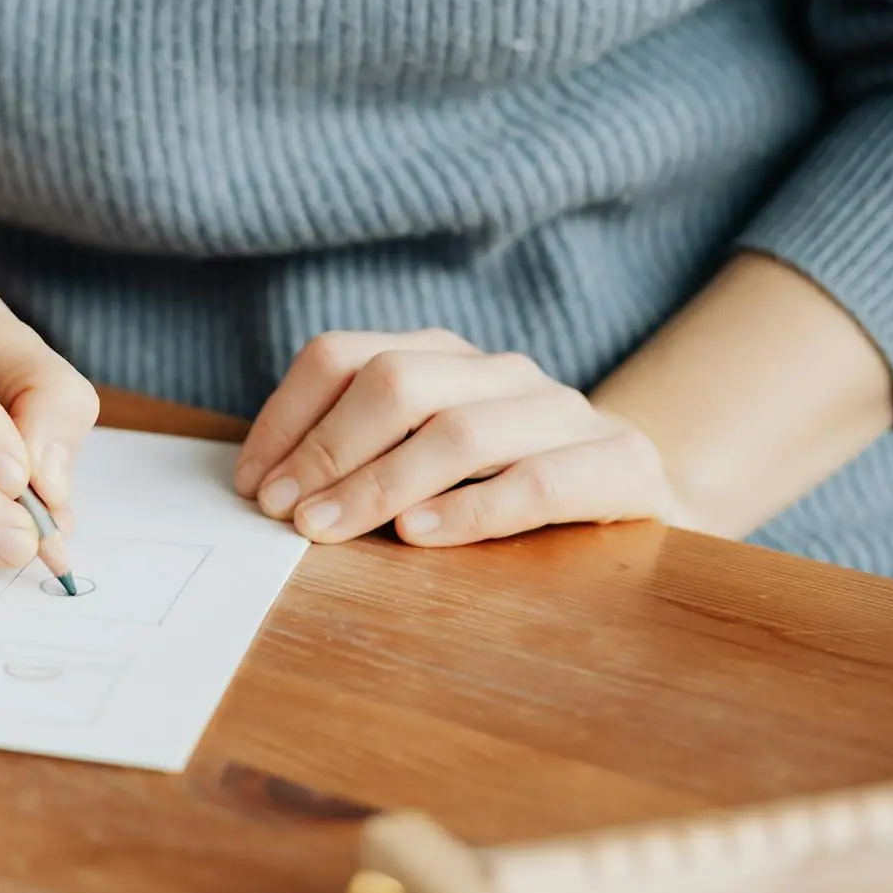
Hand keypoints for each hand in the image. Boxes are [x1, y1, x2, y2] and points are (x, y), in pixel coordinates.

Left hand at [234, 330, 678, 545]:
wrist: (642, 495)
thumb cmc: (505, 485)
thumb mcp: (426, 461)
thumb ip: (361, 456)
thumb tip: (266, 488)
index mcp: (443, 356)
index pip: (342, 357)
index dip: (286, 418)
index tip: (250, 482)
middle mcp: (500, 371)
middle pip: (396, 383)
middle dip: (326, 450)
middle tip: (283, 512)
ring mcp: (563, 412)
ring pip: (460, 430)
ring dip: (380, 484)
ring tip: (327, 528)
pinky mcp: (620, 464)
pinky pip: (537, 482)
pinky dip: (469, 509)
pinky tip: (418, 536)